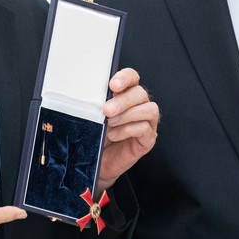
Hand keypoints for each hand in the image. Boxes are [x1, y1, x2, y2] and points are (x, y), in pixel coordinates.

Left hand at [97, 68, 159, 192]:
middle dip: (123, 100)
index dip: (125, 77)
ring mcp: (147, 122)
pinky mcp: (148, 138)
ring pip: (149, 109)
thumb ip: (96, 103)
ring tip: (110, 123)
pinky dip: (128, 130)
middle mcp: (139, 105)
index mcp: (126, 94)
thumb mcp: (93, 116)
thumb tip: (89, 95)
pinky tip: (114, 135)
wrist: (97, 161)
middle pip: (140, 93)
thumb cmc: (96, 135)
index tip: (113, 85)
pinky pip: (145, 129)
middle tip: (107, 110)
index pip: (132, 77)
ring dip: (128, 115)